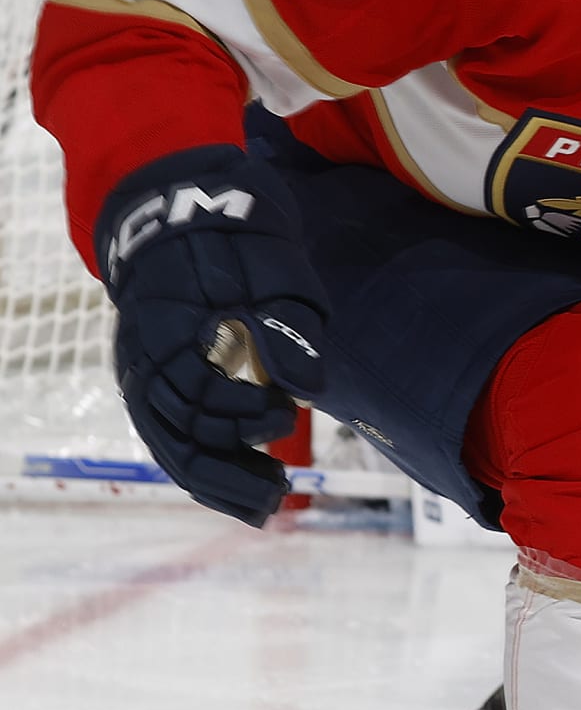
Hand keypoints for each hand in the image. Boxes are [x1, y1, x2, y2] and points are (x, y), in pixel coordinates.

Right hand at [96, 146, 329, 525]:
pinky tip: (246, 484)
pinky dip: (209, 466)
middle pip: (179, 434)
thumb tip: (306, 389)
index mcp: (170, 327)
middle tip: (281, 490)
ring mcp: (146, 372)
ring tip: (269, 503)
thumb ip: (286, 328)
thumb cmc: (238, 235)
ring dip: (220, 480)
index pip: (196, 389)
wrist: (191, 206)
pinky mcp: (158, 380)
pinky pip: (173, 438)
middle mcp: (145, 358)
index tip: (284, 415)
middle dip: (230, 469)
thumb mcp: (274, 268)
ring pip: (173, 446)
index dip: (240, 410)